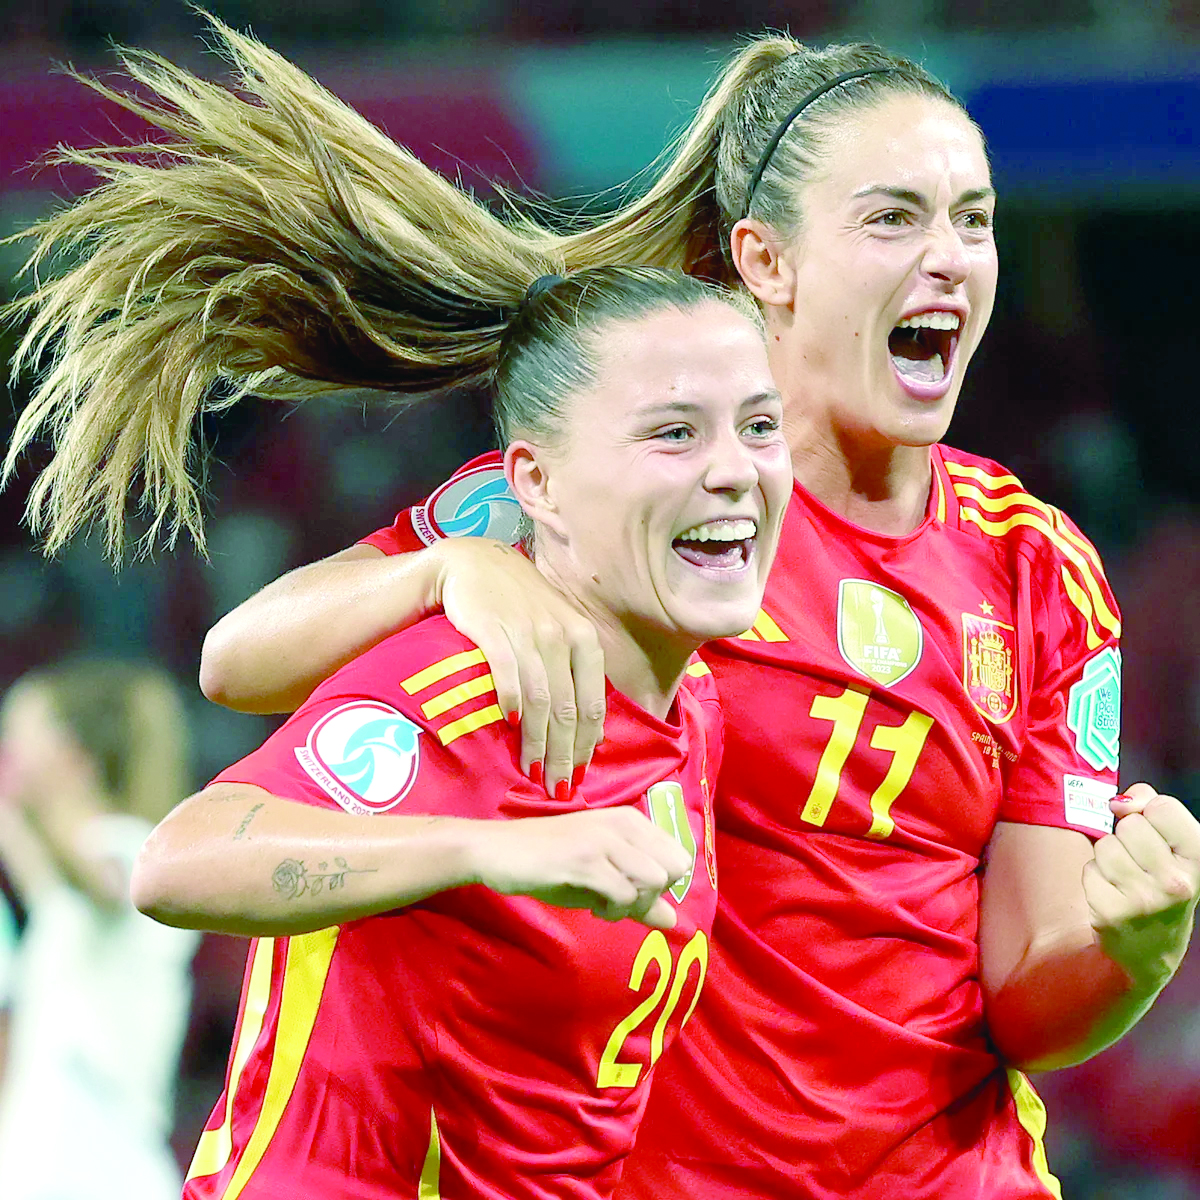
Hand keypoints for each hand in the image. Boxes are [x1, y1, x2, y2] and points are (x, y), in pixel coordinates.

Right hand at [432, 538, 605, 797]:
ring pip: (540, 700)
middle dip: (565, 754)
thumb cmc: (520, 603)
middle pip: (568, 708)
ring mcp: (529, 633)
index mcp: (584, 639)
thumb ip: (575, 671)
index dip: (588, 743)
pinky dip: (510, 703)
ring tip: (533, 771)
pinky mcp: (495, 630)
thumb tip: (591, 730)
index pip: (593, 702)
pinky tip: (508, 726)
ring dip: (537, 741)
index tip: (581, 775)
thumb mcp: (558, 628)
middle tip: (558, 788)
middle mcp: (562, 635)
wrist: (473, 564)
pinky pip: (508, 675)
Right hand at [466, 807, 692, 929]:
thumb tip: (673, 921)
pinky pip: (624, 894)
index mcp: (629, 821)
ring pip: (653, 881)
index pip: (680, 856)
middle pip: (674, 868)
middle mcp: (622, 824)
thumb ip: (639, 898)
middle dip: (654, 895)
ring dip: (634, 905)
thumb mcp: (599, 879)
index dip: (664, 884)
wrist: (497, 851)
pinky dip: (613, 911)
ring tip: (606, 906)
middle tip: (623, 901)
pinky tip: (593, 908)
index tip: (634, 891)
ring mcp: (604, 840)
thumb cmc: (549, 861)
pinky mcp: (585, 860)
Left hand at [1083, 782, 1199, 986]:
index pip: (1162, 807)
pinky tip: (1113, 895)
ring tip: (1126, 879)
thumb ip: (1151, 810)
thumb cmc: (1161, 886)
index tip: (1154, 832)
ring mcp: (1144, 900)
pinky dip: (1096, 878)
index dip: (1150, 813)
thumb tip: (1120, 800)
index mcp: (1199, 861)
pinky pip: (1089, 869)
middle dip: (1127, 837)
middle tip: (1140, 863)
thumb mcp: (1173, 850)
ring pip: (1105, 845)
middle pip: (1129, 825)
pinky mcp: (1111, 913)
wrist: (1150, 952)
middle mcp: (1177, 883)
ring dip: (1108, 858)